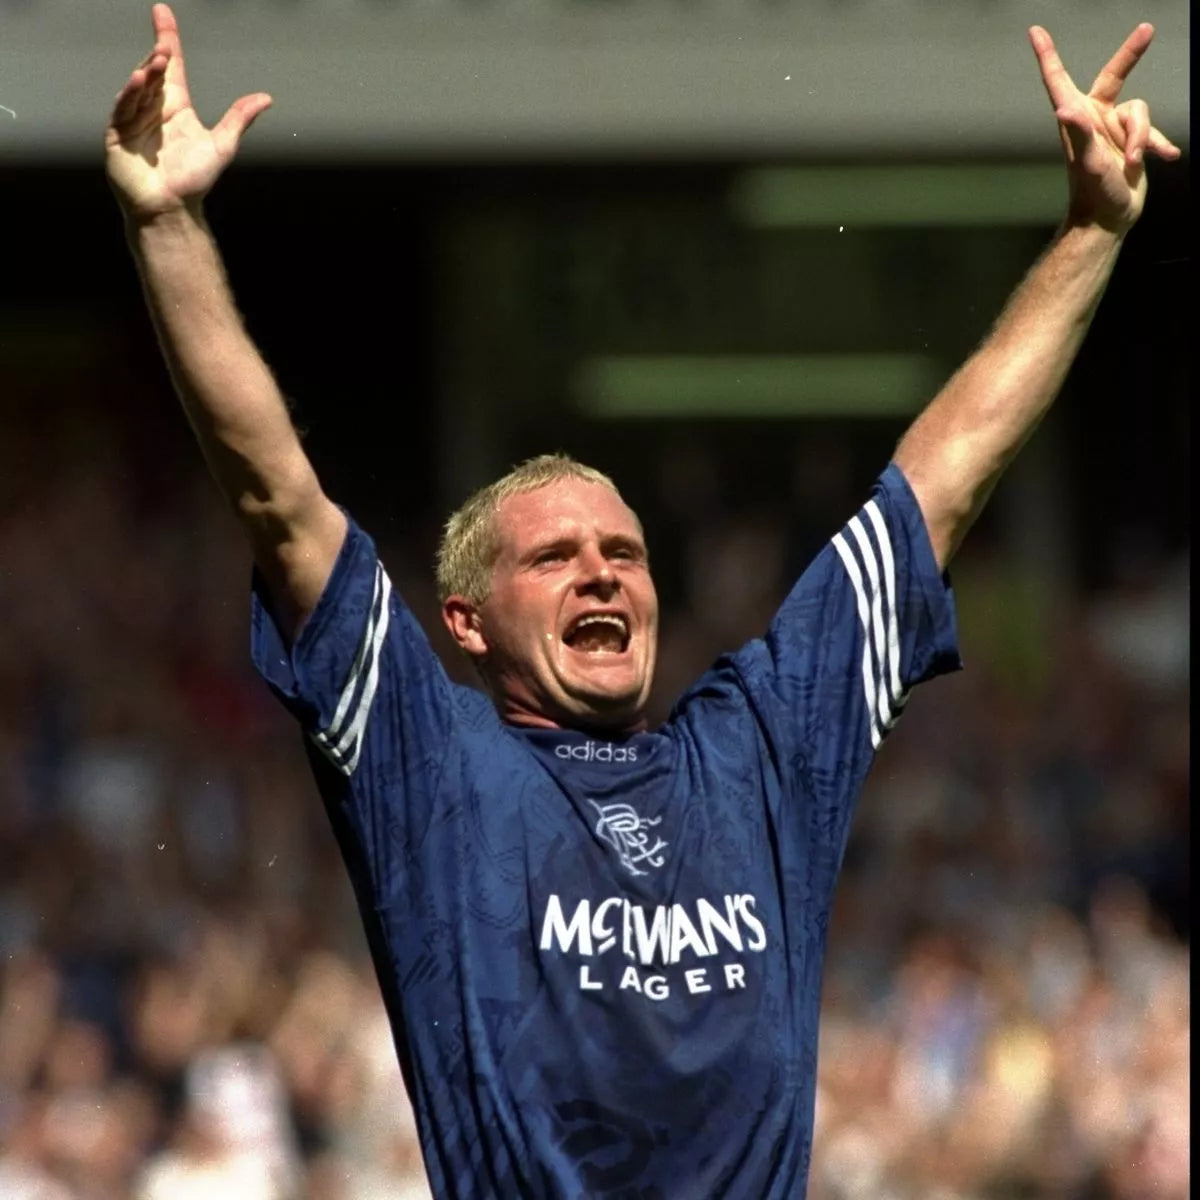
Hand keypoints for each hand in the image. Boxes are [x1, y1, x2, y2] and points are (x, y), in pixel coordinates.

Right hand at [105, 3, 271, 219]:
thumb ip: (239, 120)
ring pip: (139, 88)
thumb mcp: (222, 145)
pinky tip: (140, 82)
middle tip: (167, 43)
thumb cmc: (193, 181)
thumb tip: (265, 98)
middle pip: (154, 73)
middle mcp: (152, 107)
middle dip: (159, 57)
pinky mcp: (118, 134)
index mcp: (174, 106)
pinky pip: (123, 109)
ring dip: (147, 73)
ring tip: (158, 60)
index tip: (162, 12)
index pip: (171, 66)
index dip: (167, 38)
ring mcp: (132, 119)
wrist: (173, 209)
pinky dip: (131, 95)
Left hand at [1029, 23, 1180, 233]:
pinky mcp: (1130, 140)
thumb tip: (1065, 111)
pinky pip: (1152, 131)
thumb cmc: (1093, 193)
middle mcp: (1092, 118)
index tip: (1036, 32)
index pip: (1059, 80)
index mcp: (1076, 118)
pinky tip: (1164, 158)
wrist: (1110, 218)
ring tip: (1132, 163)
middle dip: (1131, 54)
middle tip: (1147, 30)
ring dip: (1143, 137)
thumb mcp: (1089, 161)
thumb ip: (1079, 133)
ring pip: (1141, 111)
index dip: (1048, 55)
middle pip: (1115, 76)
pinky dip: (1158, 144)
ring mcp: (1112, 129)